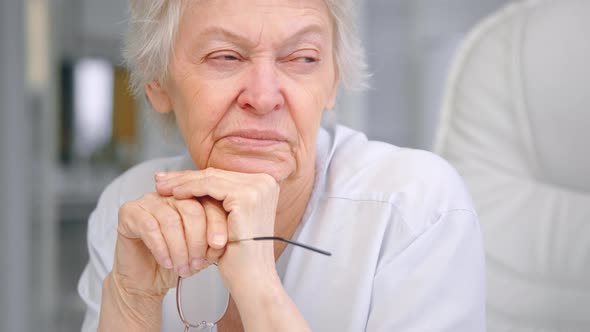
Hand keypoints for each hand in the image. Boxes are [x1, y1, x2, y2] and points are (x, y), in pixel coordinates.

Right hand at [113, 193, 226, 297]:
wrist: (146, 281)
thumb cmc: (175, 263)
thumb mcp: (202, 253)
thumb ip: (213, 243)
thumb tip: (221, 241)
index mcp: (191, 198)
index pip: (209, 203)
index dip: (216, 224)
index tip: (219, 246)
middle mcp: (170, 195)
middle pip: (191, 209)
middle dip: (197, 239)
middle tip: (198, 262)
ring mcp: (148, 201)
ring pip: (171, 220)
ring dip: (179, 248)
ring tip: (183, 267)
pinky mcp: (129, 212)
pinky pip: (150, 227)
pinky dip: (161, 248)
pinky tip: (167, 263)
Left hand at [155, 168, 280, 288]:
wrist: (252, 277)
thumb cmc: (241, 255)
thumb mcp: (230, 218)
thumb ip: (220, 198)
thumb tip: (193, 180)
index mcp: (266, 184)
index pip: (223, 176)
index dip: (195, 176)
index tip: (173, 179)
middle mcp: (266, 182)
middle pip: (217, 174)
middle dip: (185, 177)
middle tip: (162, 180)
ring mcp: (258, 188)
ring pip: (211, 178)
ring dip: (183, 182)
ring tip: (162, 188)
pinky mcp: (247, 196)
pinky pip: (210, 186)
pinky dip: (189, 189)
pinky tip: (175, 195)